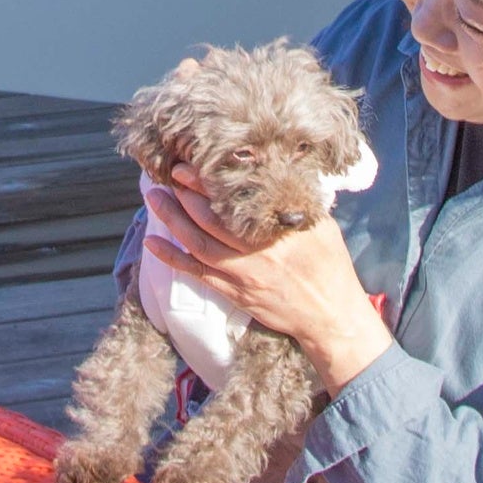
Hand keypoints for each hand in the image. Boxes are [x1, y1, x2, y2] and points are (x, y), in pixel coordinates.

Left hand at [138, 172, 395, 396]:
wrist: (329, 317)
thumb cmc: (330, 267)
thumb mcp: (323, 227)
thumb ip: (298, 201)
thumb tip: (278, 170)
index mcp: (281, 230)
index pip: (237, 199)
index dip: (210, 181)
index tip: (191, 165)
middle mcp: (258, 252)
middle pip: (212, 219)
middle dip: (186, 194)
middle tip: (170, 174)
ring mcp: (242, 275)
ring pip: (198, 243)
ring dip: (172, 219)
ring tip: (155, 197)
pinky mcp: (233, 292)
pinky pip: (196, 274)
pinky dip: (171, 258)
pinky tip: (152, 242)